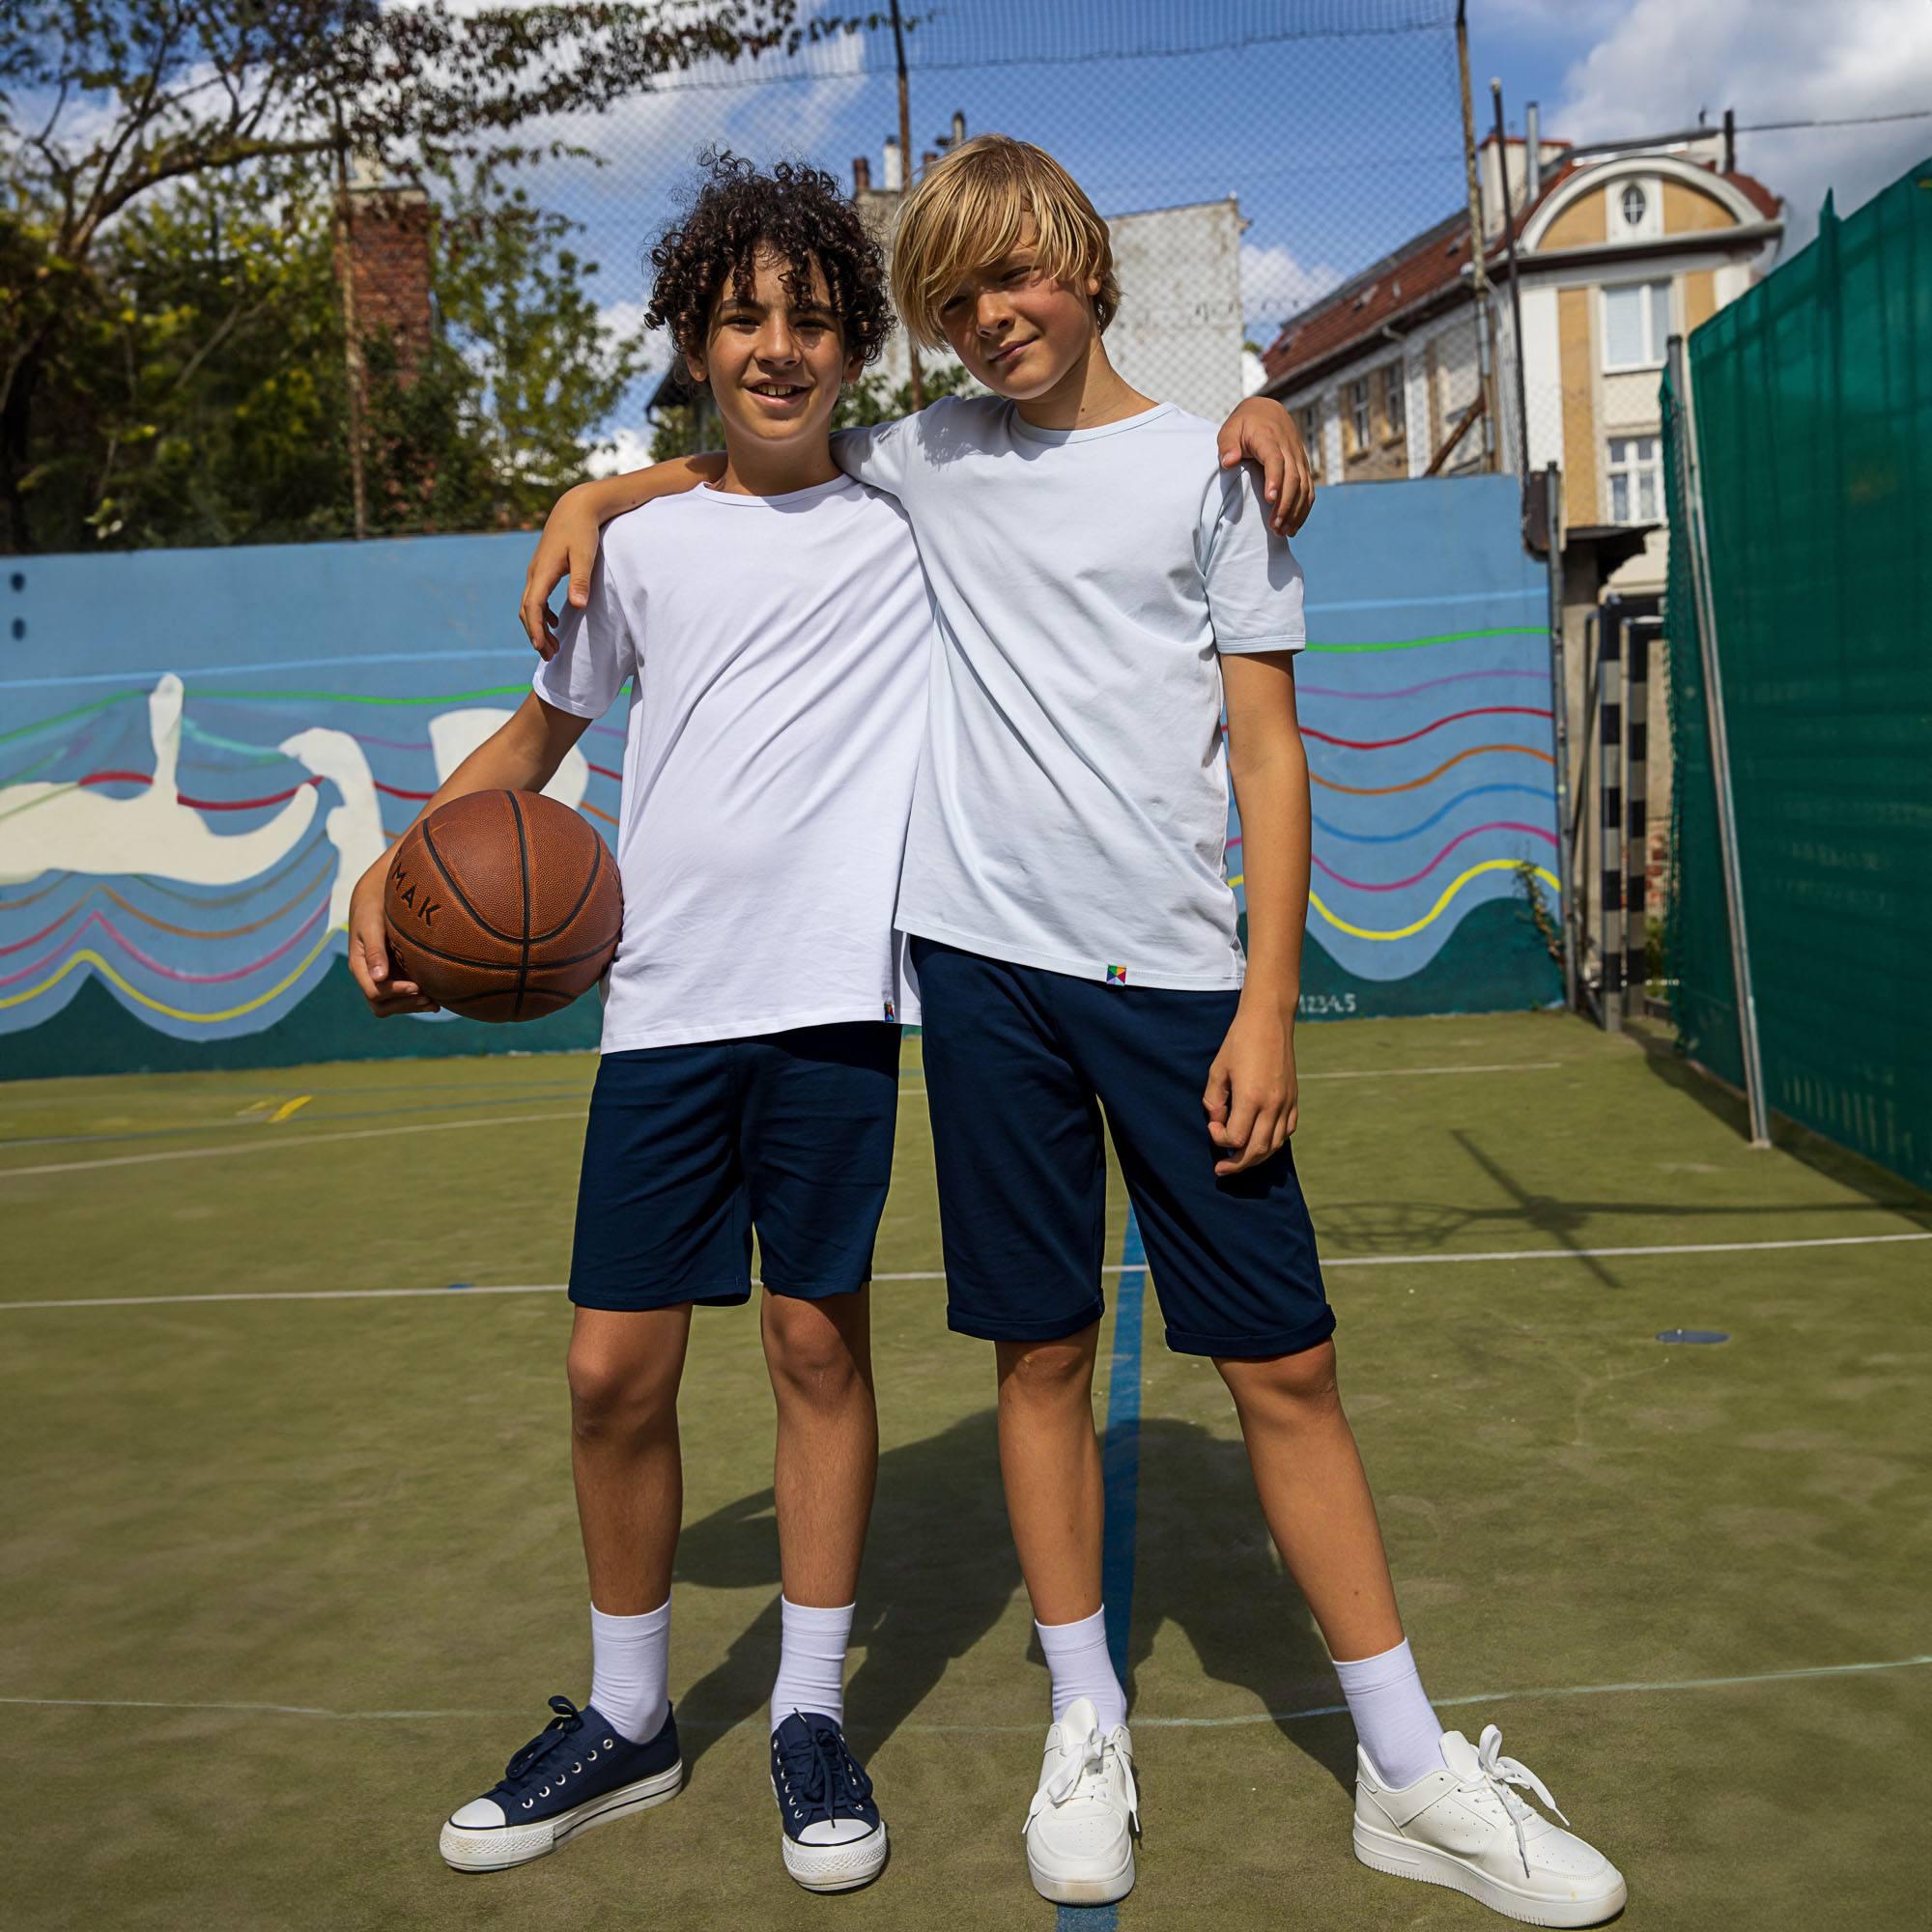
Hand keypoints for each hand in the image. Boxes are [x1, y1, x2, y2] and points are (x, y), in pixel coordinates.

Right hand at [346, 856, 438, 1016]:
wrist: (376, 897)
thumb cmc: (374, 908)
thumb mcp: (372, 925)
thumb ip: (375, 950)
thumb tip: (378, 978)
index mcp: (360, 965)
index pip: (375, 992)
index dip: (395, 993)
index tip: (417, 987)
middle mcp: (369, 975)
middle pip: (381, 1005)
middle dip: (404, 1005)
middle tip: (429, 998)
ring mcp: (382, 976)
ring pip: (392, 1005)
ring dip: (412, 1006)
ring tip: (435, 1002)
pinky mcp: (394, 974)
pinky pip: (403, 996)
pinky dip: (417, 1000)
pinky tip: (436, 998)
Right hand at [518, 485, 604, 660]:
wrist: (576, 507)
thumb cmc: (583, 530)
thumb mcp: (585, 555)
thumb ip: (580, 580)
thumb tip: (576, 605)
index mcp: (543, 571)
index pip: (533, 606)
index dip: (535, 629)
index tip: (540, 648)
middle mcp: (535, 572)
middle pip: (527, 610)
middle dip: (535, 634)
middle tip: (549, 656)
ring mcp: (536, 571)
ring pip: (529, 604)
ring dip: (537, 626)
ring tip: (552, 647)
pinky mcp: (543, 569)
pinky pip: (536, 597)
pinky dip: (541, 613)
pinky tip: (554, 623)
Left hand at [1202, 1002, 1298, 1175]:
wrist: (1270, 1019)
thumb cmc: (1239, 1041)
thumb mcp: (1218, 1069)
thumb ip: (1213, 1100)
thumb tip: (1218, 1121)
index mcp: (1251, 1097)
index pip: (1235, 1138)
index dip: (1219, 1139)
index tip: (1212, 1125)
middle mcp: (1273, 1104)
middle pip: (1257, 1151)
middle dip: (1237, 1164)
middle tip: (1221, 1170)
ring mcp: (1286, 1103)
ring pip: (1274, 1146)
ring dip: (1255, 1158)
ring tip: (1239, 1161)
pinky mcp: (1294, 1099)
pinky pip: (1286, 1131)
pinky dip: (1273, 1142)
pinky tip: (1260, 1142)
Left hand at [1217, 397, 1314, 536]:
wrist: (1268, 411)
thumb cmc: (1243, 424)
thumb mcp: (1230, 429)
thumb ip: (1227, 445)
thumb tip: (1228, 462)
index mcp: (1268, 438)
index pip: (1275, 459)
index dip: (1274, 478)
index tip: (1269, 499)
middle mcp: (1288, 448)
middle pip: (1293, 478)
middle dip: (1285, 505)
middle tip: (1274, 527)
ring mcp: (1298, 458)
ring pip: (1304, 486)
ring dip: (1295, 511)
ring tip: (1283, 532)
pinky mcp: (1303, 467)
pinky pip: (1309, 489)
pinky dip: (1303, 509)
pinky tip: (1293, 526)